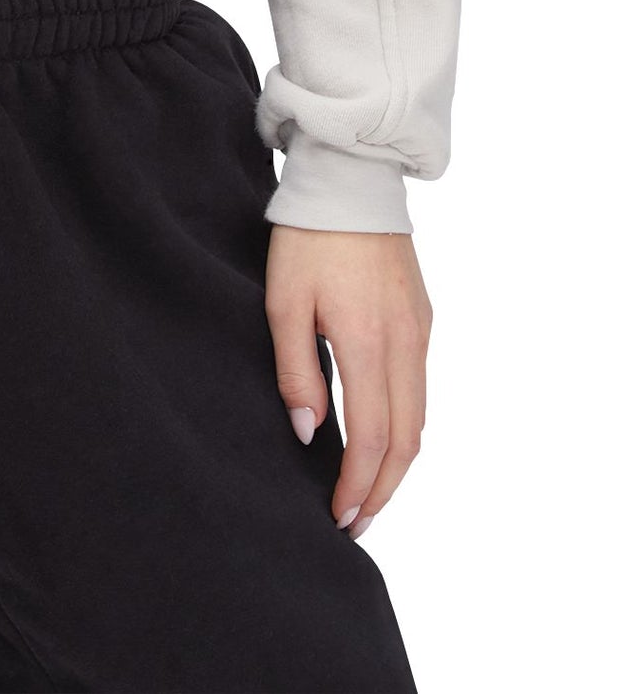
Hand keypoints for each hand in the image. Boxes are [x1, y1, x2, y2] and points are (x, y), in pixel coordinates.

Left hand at [266, 226, 431, 537]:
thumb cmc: (305, 238)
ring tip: (367, 492)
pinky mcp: (423, 320)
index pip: (374, 438)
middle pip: (407, 441)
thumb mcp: (282, 301)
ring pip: (420, 419)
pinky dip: (405, 427)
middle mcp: (406, 344)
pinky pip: (420, 389)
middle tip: (354, 522)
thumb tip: (310, 434)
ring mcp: (420, 332)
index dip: (359, 485)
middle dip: (383, 490)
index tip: (339, 516)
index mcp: (368, 342)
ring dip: (397, 464)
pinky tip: (382, 438)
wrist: (350, 183)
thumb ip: (296, 370)